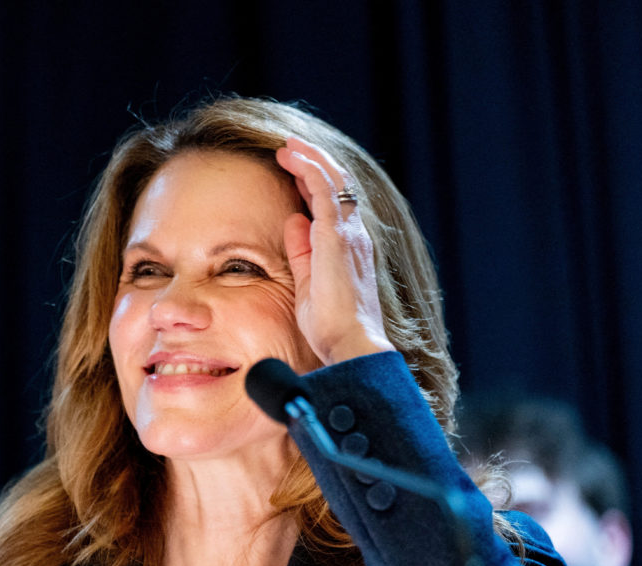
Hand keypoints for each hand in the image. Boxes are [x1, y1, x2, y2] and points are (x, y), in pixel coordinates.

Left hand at [275, 136, 394, 365]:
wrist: (350, 344)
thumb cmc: (331, 325)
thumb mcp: (307, 283)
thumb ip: (301, 251)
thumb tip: (293, 220)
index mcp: (348, 247)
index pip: (333, 203)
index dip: (312, 181)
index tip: (291, 167)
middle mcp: (354, 235)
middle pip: (337, 185)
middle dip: (313, 161)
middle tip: (289, 147)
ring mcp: (349, 234)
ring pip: (333, 180)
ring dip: (309, 158)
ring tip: (287, 145)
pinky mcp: (337, 237)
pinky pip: (325, 191)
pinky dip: (309, 169)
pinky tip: (292, 158)